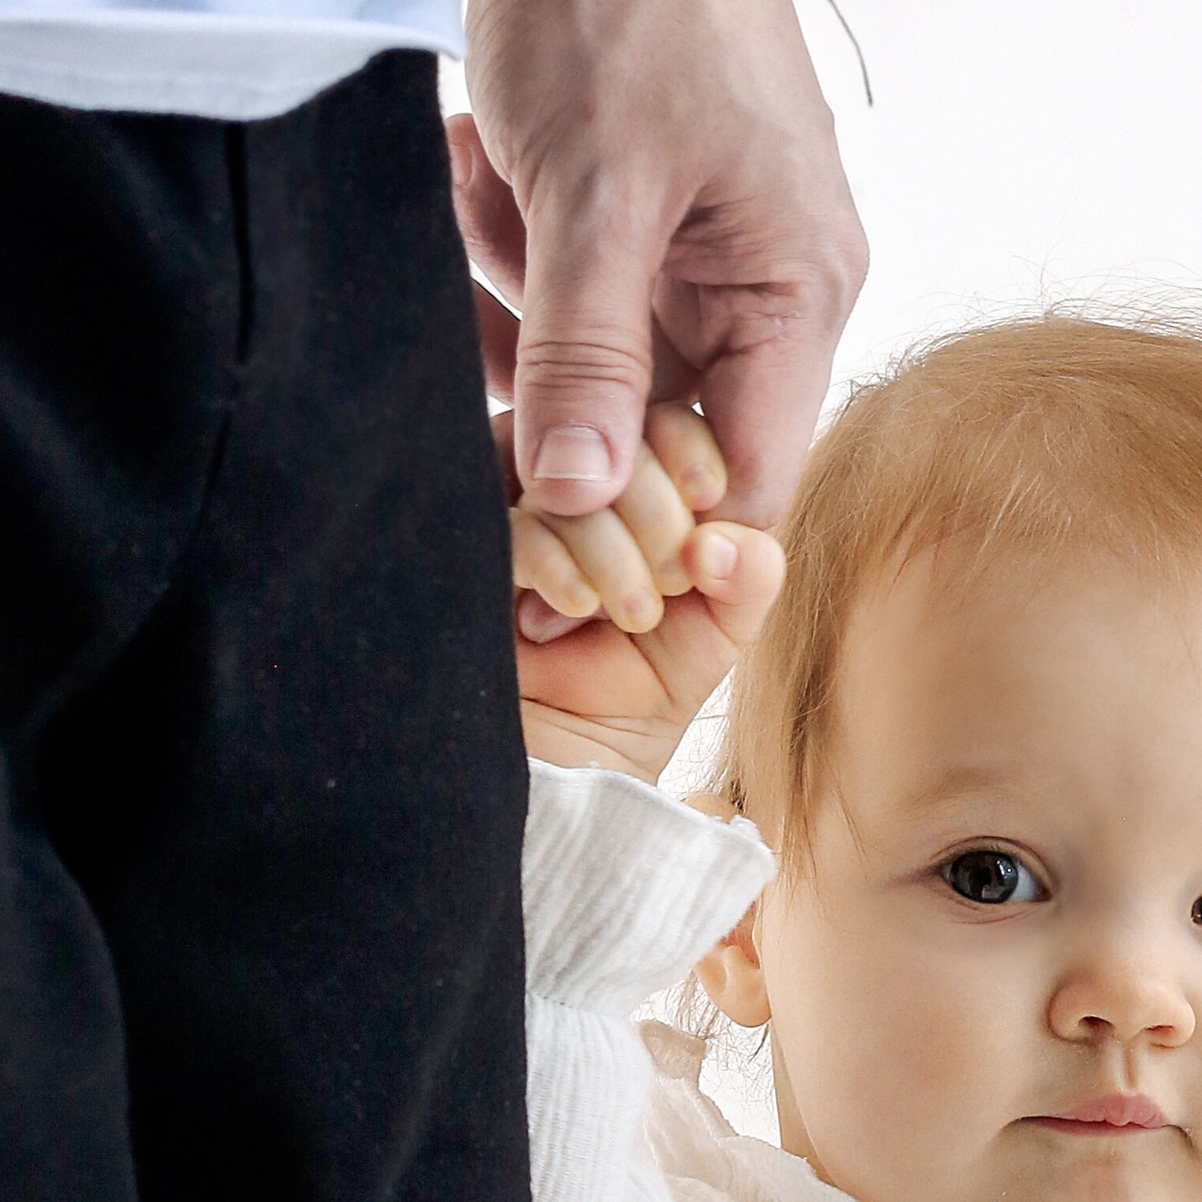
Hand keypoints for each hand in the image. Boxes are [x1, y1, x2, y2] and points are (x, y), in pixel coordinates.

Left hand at [446, 0, 867, 529]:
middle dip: (552, 402)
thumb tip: (581, 504)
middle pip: (652, 440)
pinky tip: (478, 163)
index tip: (544, 560)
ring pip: (581, 370)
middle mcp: (758, 288)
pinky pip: (546, 300)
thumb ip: (586, 357)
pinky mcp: (614, 217)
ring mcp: (686, 252)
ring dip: (508, 310)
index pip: (744, 485)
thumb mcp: (593, 190)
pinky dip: (496, 251)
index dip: (653, 543)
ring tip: (490, 189)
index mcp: (796, 291)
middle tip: (476, 374)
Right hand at [511, 401, 786, 782]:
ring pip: (561, 472)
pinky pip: (506, 518)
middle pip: (612, 429)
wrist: (546, 782)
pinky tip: (574, 606)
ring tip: (634, 614)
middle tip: (673, 583)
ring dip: (612, 543)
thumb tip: (727, 538)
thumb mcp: (709, 641)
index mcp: (628, 489)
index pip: (665, 419)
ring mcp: (503, 511)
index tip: (710, 510)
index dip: (694, 452)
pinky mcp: (455, 549)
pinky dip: (555, 560)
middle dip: (659, 511)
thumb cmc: (623, 707)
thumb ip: (745, 577)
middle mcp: (564, 486)